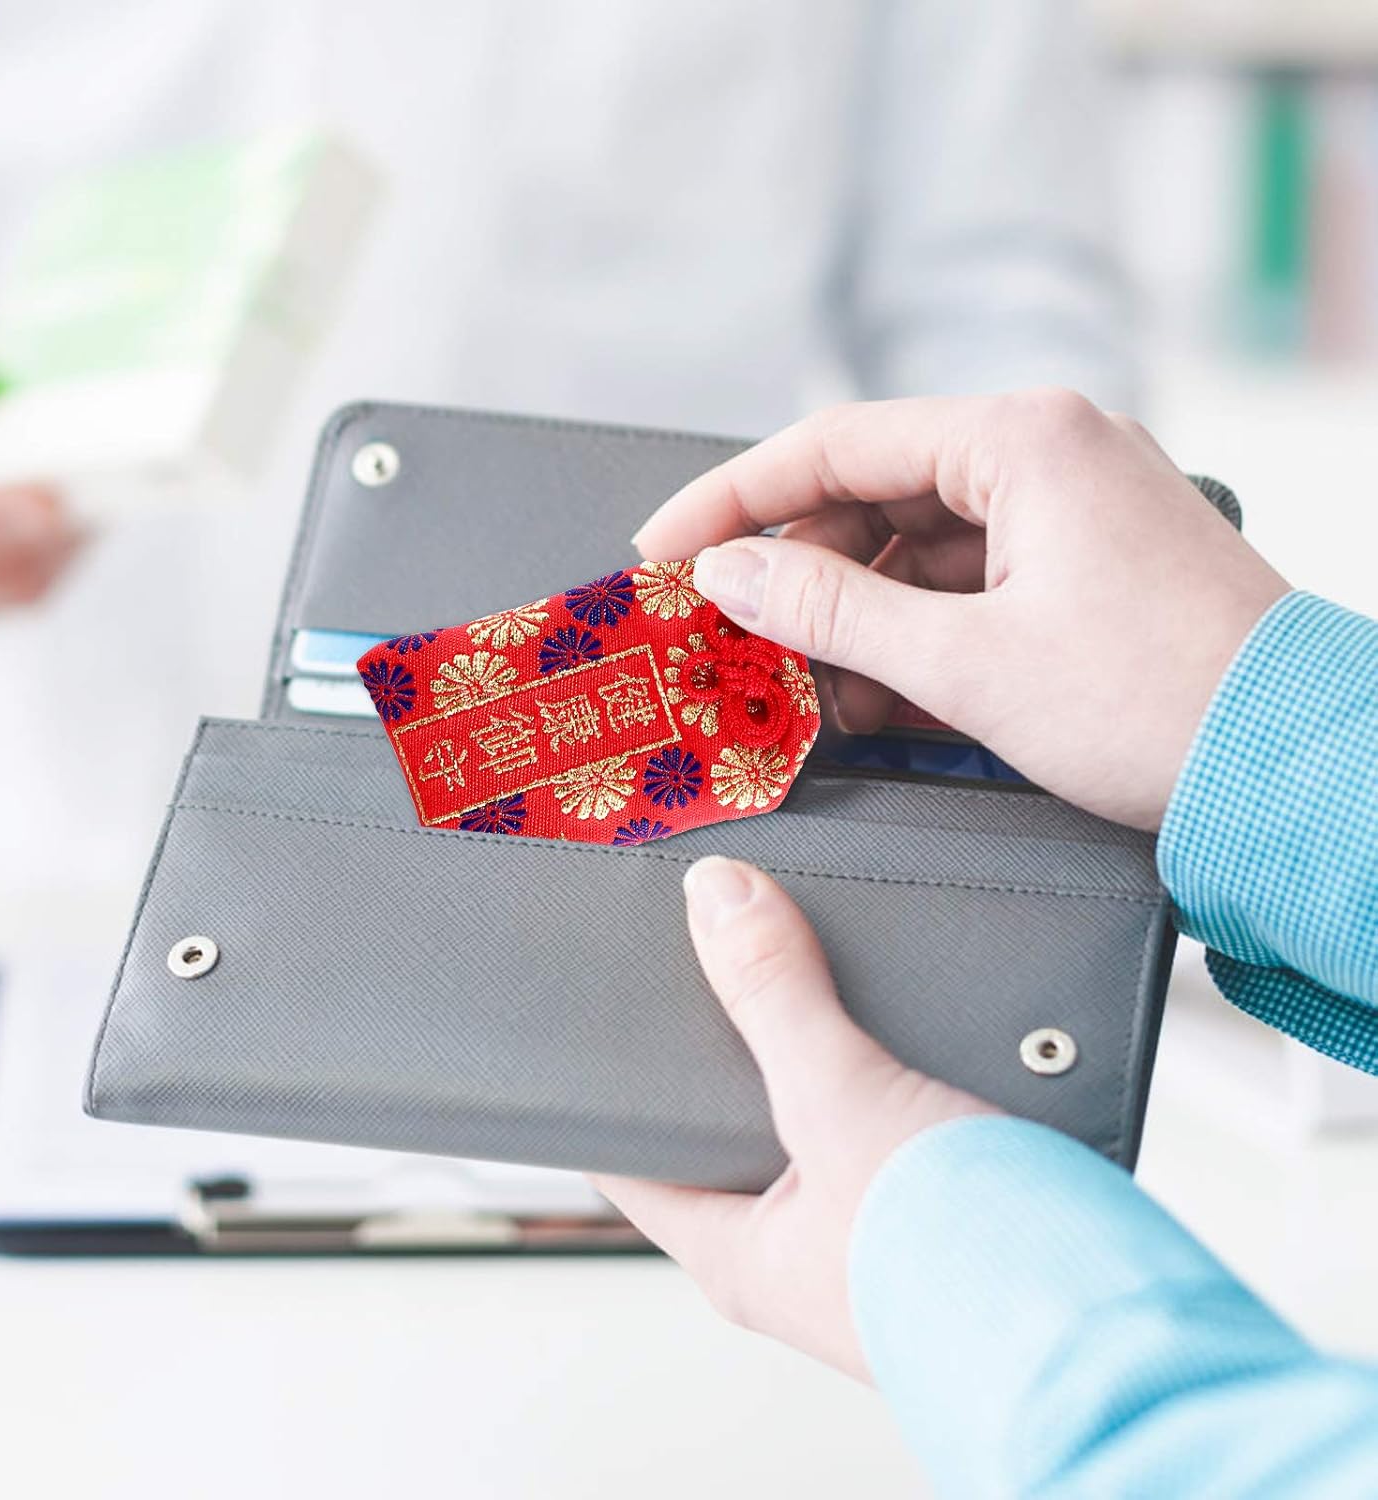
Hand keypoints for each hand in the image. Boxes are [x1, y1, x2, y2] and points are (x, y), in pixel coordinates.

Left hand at [594, 856, 992, 1379]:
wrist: (1120, 1330)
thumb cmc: (965, 1271)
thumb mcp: (841, 1104)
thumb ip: (777, 996)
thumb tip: (717, 899)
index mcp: (738, 1252)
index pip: (634, 1156)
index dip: (612, 1080)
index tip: (603, 1002)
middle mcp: (798, 1248)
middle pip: (730, 1119)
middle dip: (733, 1037)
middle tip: (721, 947)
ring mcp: (874, 1226)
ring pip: (821, 1111)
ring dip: (826, 1042)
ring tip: (815, 955)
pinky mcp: (946, 1201)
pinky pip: (897, 1112)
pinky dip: (896, 1058)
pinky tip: (907, 1006)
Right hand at [633, 390, 1289, 828]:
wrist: (1298, 773)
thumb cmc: (1167, 705)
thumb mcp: (966, 664)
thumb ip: (829, 611)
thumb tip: (733, 574)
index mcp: (1024, 440)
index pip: (834, 444)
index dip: (732, 500)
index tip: (666, 548)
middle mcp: (1048, 456)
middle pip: (870, 497)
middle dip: (795, 572)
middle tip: (729, 635)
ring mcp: (1066, 514)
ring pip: (912, 551)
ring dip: (850, 620)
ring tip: (803, 689)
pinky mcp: (1079, 571)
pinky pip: (962, 588)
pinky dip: (909, 639)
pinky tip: (870, 697)